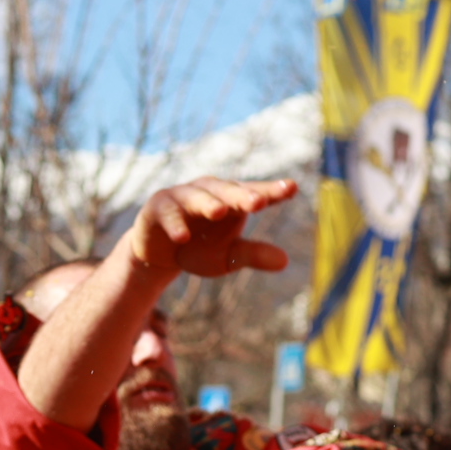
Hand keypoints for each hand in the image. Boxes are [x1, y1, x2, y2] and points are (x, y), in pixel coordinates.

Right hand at [121, 177, 295, 281]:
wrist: (159, 253)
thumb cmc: (200, 248)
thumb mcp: (228, 256)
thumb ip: (254, 255)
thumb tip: (285, 261)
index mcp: (232, 201)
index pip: (256, 195)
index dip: (273, 191)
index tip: (292, 188)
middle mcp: (210, 192)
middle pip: (229, 192)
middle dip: (243, 196)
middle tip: (258, 202)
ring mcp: (183, 197)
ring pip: (198, 198)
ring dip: (208, 204)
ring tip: (220, 212)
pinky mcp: (158, 208)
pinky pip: (169, 214)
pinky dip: (175, 224)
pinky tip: (184, 236)